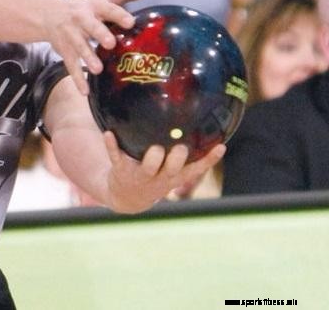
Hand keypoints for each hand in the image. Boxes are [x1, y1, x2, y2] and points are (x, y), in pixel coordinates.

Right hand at [46, 0, 146, 95]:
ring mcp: (71, 36)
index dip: (119, 15)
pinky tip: (85, 91)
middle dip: (99, 34)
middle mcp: (81, 20)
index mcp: (94, 6)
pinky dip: (77, 79)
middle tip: (110, 43)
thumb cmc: (85, 8)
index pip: (108, 9)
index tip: (131, 22)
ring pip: (79, 47)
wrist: (50, 15)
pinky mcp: (65, 51)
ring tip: (98, 69)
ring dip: (87, 58)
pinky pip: (70, 65)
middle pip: (91, 27)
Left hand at [104, 131, 224, 212]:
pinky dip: (112, 145)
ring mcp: (141, 175)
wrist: (127, 199)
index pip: (196, 168)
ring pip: (149, 167)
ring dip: (152, 158)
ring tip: (155, 148)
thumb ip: (187, 157)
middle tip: (181, 148)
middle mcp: (160, 177)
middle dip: (177, 159)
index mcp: (175, 176)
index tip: (220, 146)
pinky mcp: (121, 170)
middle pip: (173, 169)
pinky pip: (116, 156)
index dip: (209, 159)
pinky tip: (108, 133)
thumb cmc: (155, 177)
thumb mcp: (173, 173)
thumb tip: (205, 129)